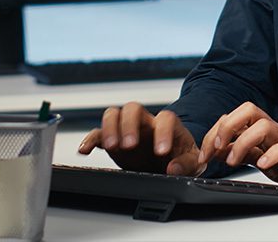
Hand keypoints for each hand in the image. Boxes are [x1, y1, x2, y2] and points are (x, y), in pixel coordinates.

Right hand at [78, 102, 203, 175]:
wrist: (168, 163)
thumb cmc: (181, 159)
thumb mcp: (193, 163)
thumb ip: (187, 164)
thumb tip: (174, 168)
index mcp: (168, 125)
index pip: (165, 119)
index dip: (162, 133)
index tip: (161, 152)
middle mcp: (146, 122)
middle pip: (133, 109)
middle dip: (129, 125)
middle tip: (129, 146)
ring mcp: (128, 129)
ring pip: (114, 114)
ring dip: (110, 128)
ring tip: (112, 147)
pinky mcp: (114, 140)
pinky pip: (98, 133)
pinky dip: (90, 139)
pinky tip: (85, 150)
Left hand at [199, 102, 277, 202]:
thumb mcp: (264, 159)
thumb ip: (243, 151)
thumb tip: (216, 149)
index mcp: (264, 131)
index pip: (235, 117)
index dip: (214, 132)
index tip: (203, 154)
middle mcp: (275, 131)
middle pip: (249, 110)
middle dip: (226, 126)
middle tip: (214, 149)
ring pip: (264, 124)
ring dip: (242, 142)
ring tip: (233, 161)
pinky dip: (272, 154)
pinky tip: (263, 165)